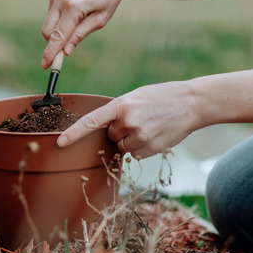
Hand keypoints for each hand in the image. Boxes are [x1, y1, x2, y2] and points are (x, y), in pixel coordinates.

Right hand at [41, 0, 127, 68]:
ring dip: (58, 31)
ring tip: (79, 24)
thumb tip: (66, 52)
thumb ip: (80, 35)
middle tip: (62, 56)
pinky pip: (51, 14)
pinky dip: (59, 21)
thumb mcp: (99, 21)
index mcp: (74, 5)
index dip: (51, 52)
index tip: (45, 65)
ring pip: (48, 23)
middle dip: (53, 44)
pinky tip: (75, 14)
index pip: (58, 35)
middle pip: (48, 31)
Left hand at [57, 81, 200, 158]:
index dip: (74, 133)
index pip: (91, 121)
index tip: (60, 143)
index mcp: (120, 105)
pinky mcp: (151, 148)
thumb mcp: (135, 97)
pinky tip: (155, 134)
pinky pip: (136, 154)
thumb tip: (106, 132)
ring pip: (122, 147)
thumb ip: (118, 112)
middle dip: (119, 131)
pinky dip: (142, 148)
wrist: (191, 103)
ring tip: (148, 126)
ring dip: (130, 140)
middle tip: (137, 119)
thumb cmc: (160, 97)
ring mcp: (140, 136)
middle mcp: (128, 122)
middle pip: (110, 136)